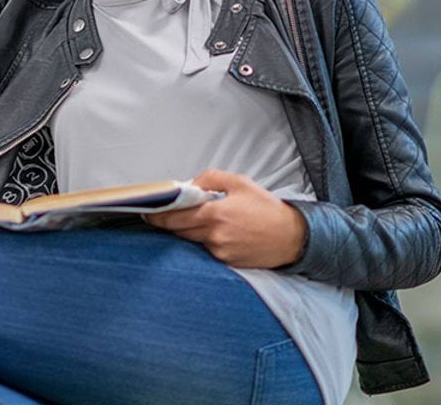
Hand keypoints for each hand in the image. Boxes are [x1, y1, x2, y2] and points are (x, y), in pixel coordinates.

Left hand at [146, 169, 307, 268]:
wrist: (292, 236)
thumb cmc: (267, 208)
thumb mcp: (239, 183)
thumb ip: (210, 179)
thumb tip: (189, 186)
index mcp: (215, 214)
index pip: (176, 217)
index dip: (159, 216)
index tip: (148, 213)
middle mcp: (214, 236)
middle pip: (180, 231)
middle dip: (170, 223)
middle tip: (164, 215)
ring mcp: (220, 252)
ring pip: (194, 241)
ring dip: (190, 231)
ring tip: (201, 220)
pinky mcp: (227, 262)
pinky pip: (208, 250)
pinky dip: (207, 241)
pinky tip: (220, 233)